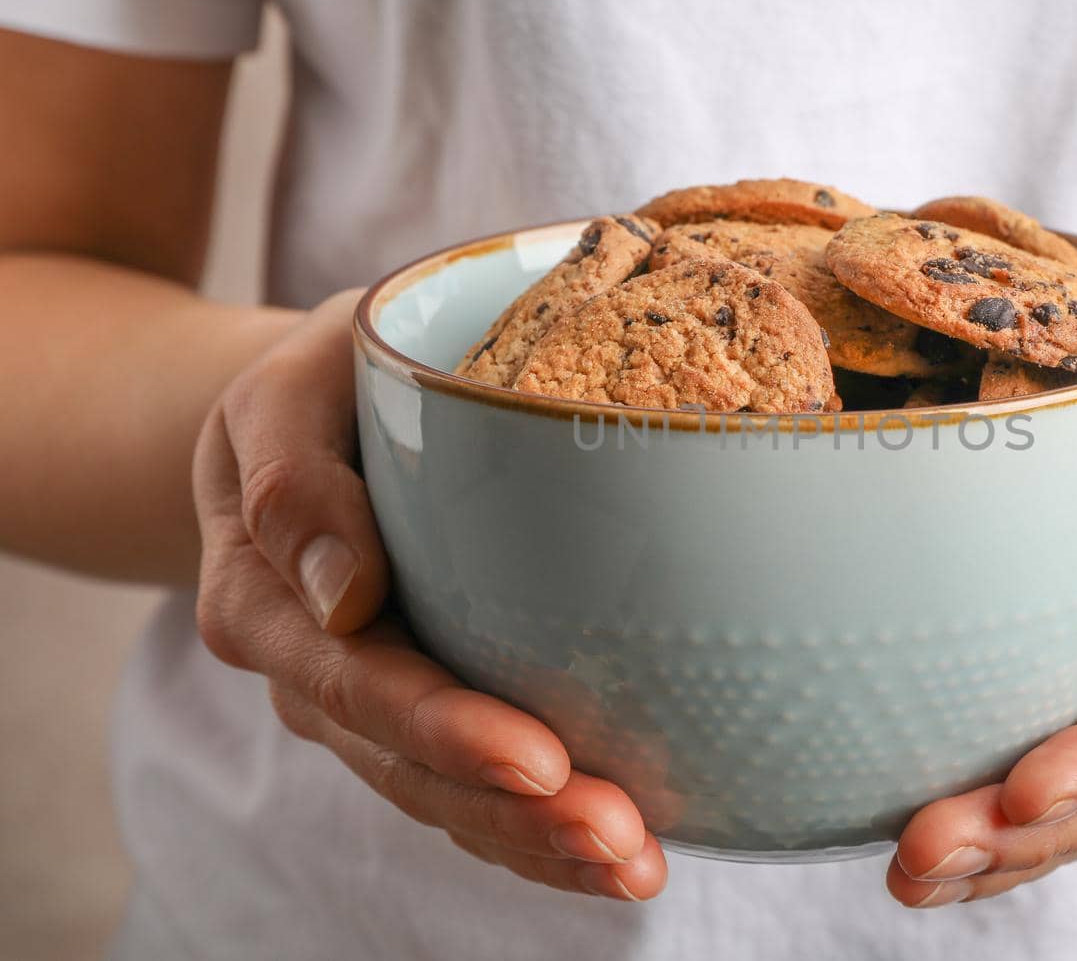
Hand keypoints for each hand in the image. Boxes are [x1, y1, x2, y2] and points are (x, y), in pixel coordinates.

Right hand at [192, 290, 666, 900]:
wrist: (311, 415)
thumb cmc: (317, 386)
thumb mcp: (283, 392)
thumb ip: (294, 480)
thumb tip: (344, 595)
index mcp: (265, 597)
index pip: (359, 684)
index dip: (449, 732)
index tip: (543, 762)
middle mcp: (312, 669)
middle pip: (410, 765)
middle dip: (517, 815)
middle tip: (620, 838)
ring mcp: (364, 702)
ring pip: (445, 798)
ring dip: (538, 843)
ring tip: (637, 865)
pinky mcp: (419, 709)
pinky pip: (468, 791)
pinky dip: (535, 832)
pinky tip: (616, 858)